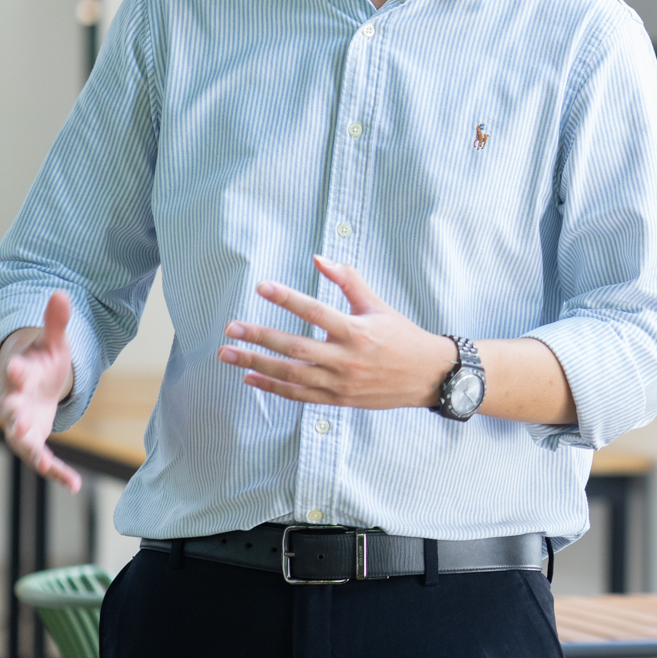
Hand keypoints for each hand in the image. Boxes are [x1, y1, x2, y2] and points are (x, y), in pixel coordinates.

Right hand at [0, 292, 82, 491]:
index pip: (14, 372)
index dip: (16, 370)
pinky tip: (74, 484)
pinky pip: (44, 460)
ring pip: (22, 440)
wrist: (33, 387)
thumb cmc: (41, 364)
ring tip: (44, 462)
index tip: (16, 365)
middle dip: (12, 414)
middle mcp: (14, 404)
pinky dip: (57, 472)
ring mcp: (22, 426)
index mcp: (19, 377)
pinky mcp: (34, 443)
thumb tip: (62, 293)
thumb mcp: (52, 344)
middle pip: (10, 410)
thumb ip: (55, 323)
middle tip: (15, 419)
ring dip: (31, 449)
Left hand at [219, 256, 455, 409]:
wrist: (428, 376)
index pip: (315, 311)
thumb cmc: (402, 336)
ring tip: (228, 354)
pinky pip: (300, 394)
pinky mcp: (339, 399)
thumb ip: (348, 281)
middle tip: (230, 328)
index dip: (287, 298)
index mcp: (358, 331)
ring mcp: (341, 382)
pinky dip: (273, 387)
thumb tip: (318, 258)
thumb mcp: (378, 305)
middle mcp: (347, 358)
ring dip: (257, 364)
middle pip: (295, 347)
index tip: (261, 287)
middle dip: (259, 337)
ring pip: (291, 374)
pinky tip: (251, 377)